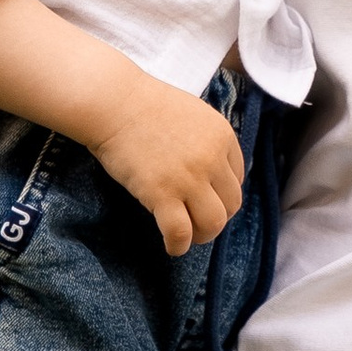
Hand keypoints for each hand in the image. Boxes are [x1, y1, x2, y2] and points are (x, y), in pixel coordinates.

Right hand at [90, 74, 245, 256]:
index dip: (222, 193)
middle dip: (217, 217)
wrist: (114, 103)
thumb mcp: (192, 115)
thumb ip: (207, 141)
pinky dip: (179, 246)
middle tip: (198, 221)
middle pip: (231, 204)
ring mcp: (188, 178)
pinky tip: (172, 247)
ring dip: (204, 235)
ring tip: (189, 236)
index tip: (206, 198)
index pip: (237, 177)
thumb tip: (212, 173)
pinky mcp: (162, 194)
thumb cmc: (145, 106)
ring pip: (213, 223)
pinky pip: (181, 232)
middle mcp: (212, 158)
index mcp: (222, 135)